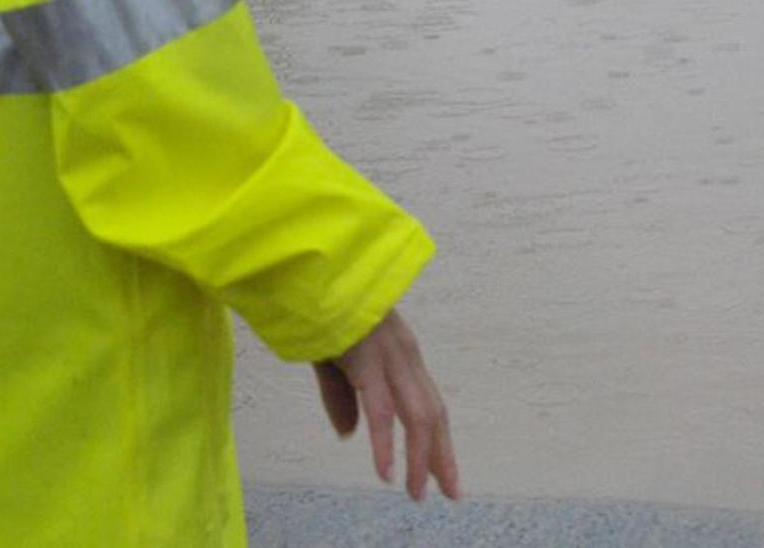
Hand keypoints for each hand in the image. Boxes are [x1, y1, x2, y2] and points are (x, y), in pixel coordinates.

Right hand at [313, 309, 458, 502]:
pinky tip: (388, 474)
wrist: (311, 270)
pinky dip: (386, 445)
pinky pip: (381, 410)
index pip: (428, 404)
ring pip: (416, 416)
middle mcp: (404, 355)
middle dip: (443, 455)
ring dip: (421, 459)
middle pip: (433, 413)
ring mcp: (389, 356)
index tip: (445, 475)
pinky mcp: (367, 359)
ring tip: (418, 493)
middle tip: (452, 493)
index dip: (438, 440)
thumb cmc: (320, 310)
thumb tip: (347, 435)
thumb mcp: (331, 360)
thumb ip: (340, 398)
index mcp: (400, 353)